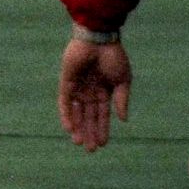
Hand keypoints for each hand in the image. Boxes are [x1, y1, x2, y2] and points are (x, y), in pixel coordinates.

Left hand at [58, 36, 131, 150]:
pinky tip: (69, 128)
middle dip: (89, 132)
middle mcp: (89, 91)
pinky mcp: (66, 82)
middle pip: (88, 116)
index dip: (102, 129)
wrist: (99, 39)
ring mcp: (77, 87)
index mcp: (103, 91)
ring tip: (79, 142)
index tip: (103, 144)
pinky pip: (64, 102)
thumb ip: (122, 100)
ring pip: (76, 112)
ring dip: (77, 127)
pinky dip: (66, 115)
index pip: (102, 114)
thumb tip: (122, 120)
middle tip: (90, 149)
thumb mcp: (123, 80)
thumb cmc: (113, 56)